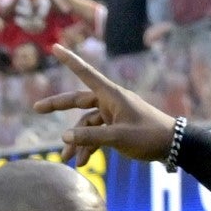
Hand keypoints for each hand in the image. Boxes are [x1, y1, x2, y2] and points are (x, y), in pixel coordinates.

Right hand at [33, 44, 178, 164]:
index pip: (86, 74)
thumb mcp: (118, 137)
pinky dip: (89, 146)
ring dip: (77, 141)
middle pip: (78, 101)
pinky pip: (96, 134)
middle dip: (58, 107)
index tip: (56, 47)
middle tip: (36, 109)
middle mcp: (110, 102)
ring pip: (86, 124)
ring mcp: (113, 115)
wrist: (174, 145)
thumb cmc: (148, 136)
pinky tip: (83, 163)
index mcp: (111, 96)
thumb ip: (90, 137)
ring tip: (67, 160)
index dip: (69, 61)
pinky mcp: (117, 127)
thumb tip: (64, 137)